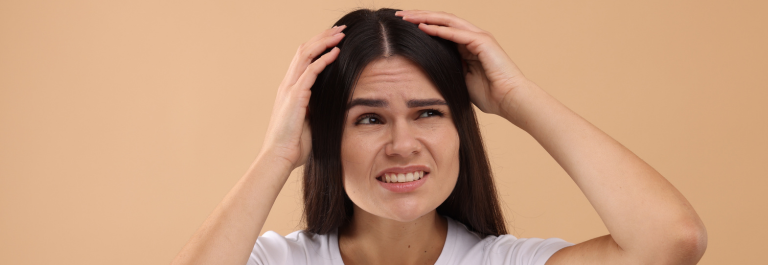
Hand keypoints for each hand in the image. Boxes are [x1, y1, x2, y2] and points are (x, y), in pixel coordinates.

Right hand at [260, 25, 345, 169]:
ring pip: (306, 55)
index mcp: (290, 90)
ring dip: (324, 42)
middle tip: (340, 30)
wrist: (279, 157)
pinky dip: (324, 59)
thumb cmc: (295, 145)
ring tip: (340, 34)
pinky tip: (336, 52)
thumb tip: (335, 104)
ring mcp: (289, 89)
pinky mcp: (294, 96)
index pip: (303, 59)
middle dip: (323, 37)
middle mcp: (287, 84)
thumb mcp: (311, 121)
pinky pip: (310, 71)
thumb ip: (318, 108)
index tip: (335, 40)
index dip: (318, 46)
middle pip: (304, 50)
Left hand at [395, 10, 527, 117]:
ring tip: (407, 16)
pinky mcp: (483, 42)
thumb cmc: (490, 95)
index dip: (422, 24)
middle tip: (400, 14)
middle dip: (420, 15)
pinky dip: (439, 29)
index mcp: (468, 45)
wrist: (511, 100)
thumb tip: (429, 70)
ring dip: (426, 17)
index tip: (402, 26)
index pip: (441, 28)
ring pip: (447, 20)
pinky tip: (423, 27)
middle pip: (442, 19)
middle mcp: (473, 36)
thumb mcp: (462, 80)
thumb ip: (449, 69)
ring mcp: (479, 37)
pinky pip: (456, 33)